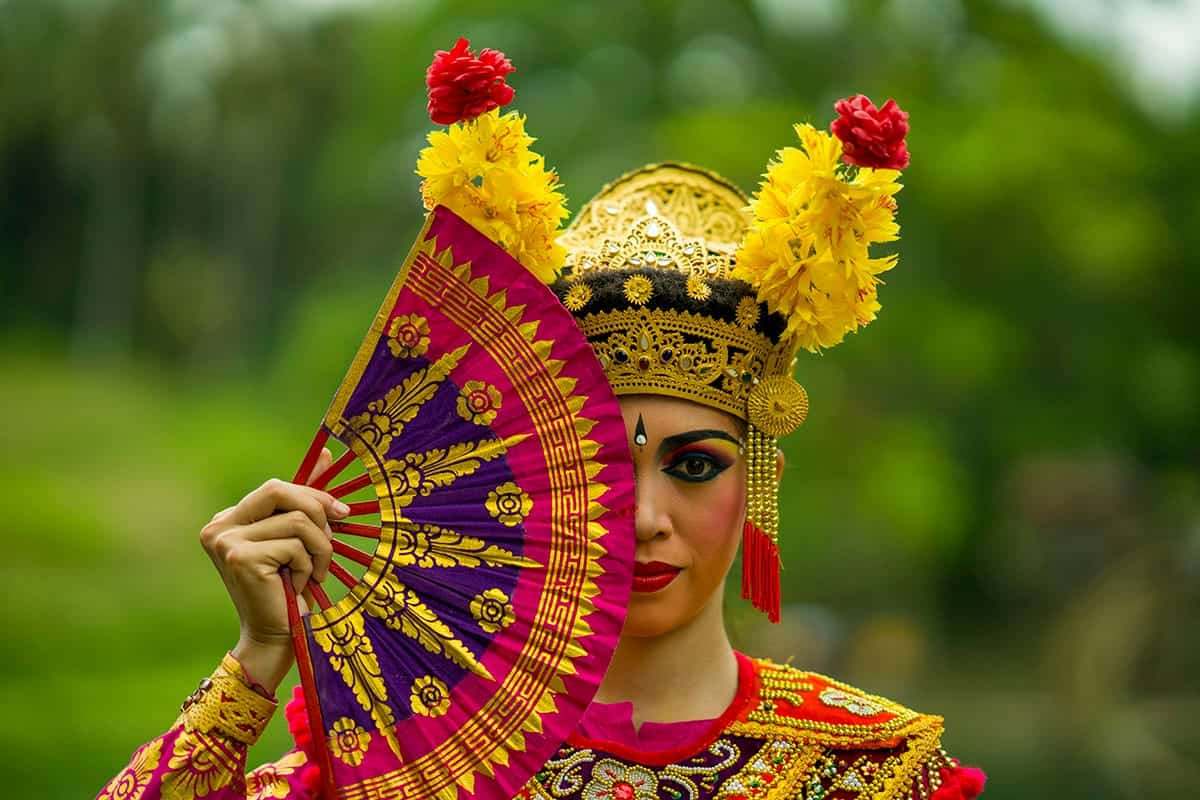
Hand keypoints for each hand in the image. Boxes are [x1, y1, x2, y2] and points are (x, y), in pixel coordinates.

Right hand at [200, 448, 348, 692]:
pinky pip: (295, 544)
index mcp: (229, 519)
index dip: (312, 495)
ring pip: (295, 520)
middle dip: (317, 511)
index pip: (276, 488)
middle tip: (336, 535)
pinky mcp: (240, 558)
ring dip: (319, 548)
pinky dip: (309, 566)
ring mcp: (225, 541)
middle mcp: (219, 527)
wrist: (276, 639)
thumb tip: (326, 453)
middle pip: (280, 491)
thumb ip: (305, 499)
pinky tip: (298, 586)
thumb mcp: (298, 540)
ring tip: (315, 573)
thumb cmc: (291, 590)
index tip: (341, 511)